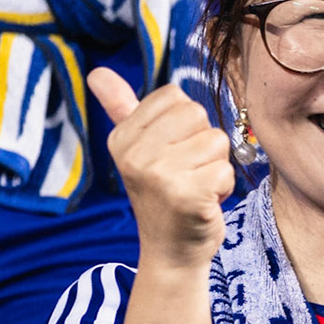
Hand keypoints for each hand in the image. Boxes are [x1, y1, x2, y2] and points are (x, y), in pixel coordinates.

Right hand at [88, 68, 233, 274]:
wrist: (170, 252)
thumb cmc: (162, 195)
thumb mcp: (136, 150)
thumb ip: (121, 108)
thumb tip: (97, 71)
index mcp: (122, 137)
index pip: (175, 96)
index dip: (185, 123)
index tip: (172, 152)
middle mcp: (135, 154)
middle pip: (198, 114)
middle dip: (203, 143)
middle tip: (187, 172)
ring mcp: (159, 175)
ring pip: (216, 141)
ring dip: (215, 166)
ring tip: (195, 187)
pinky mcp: (187, 195)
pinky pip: (226, 169)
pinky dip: (223, 187)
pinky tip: (204, 203)